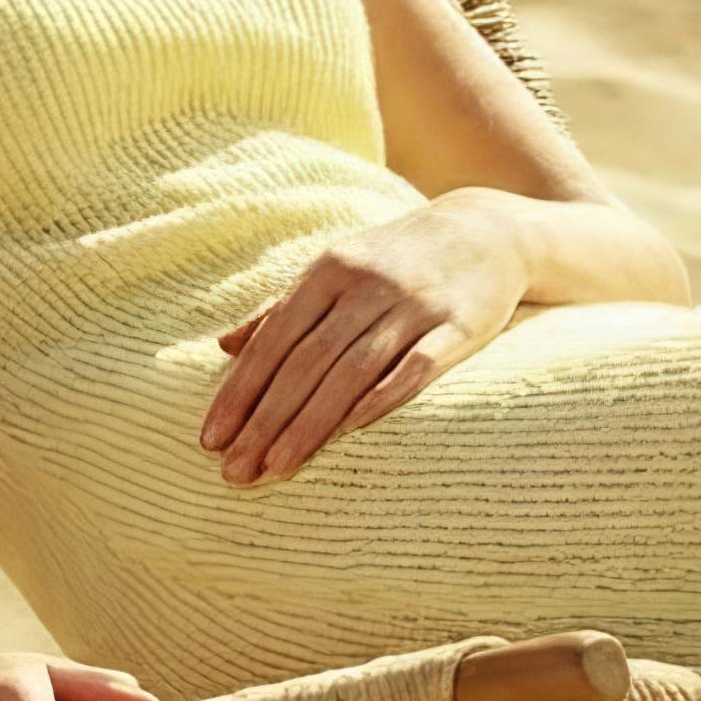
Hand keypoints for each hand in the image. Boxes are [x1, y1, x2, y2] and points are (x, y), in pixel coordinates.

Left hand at [201, 195, 528, 482]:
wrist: (488, 230)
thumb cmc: (400, 258)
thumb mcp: (338, 266)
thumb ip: (283, 308)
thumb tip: (224, 346)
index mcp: (330, 270)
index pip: (274, 340)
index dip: (240, 391)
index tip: (212, 439)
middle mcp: (368, 285)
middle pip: (307, 361)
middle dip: (267, 419)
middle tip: (235, 470)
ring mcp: (416, 305)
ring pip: (352, 371)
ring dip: (311, 423)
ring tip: (277, 467)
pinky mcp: (460, 325)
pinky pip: (417, 368)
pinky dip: (384, 398)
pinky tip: (352, 432)